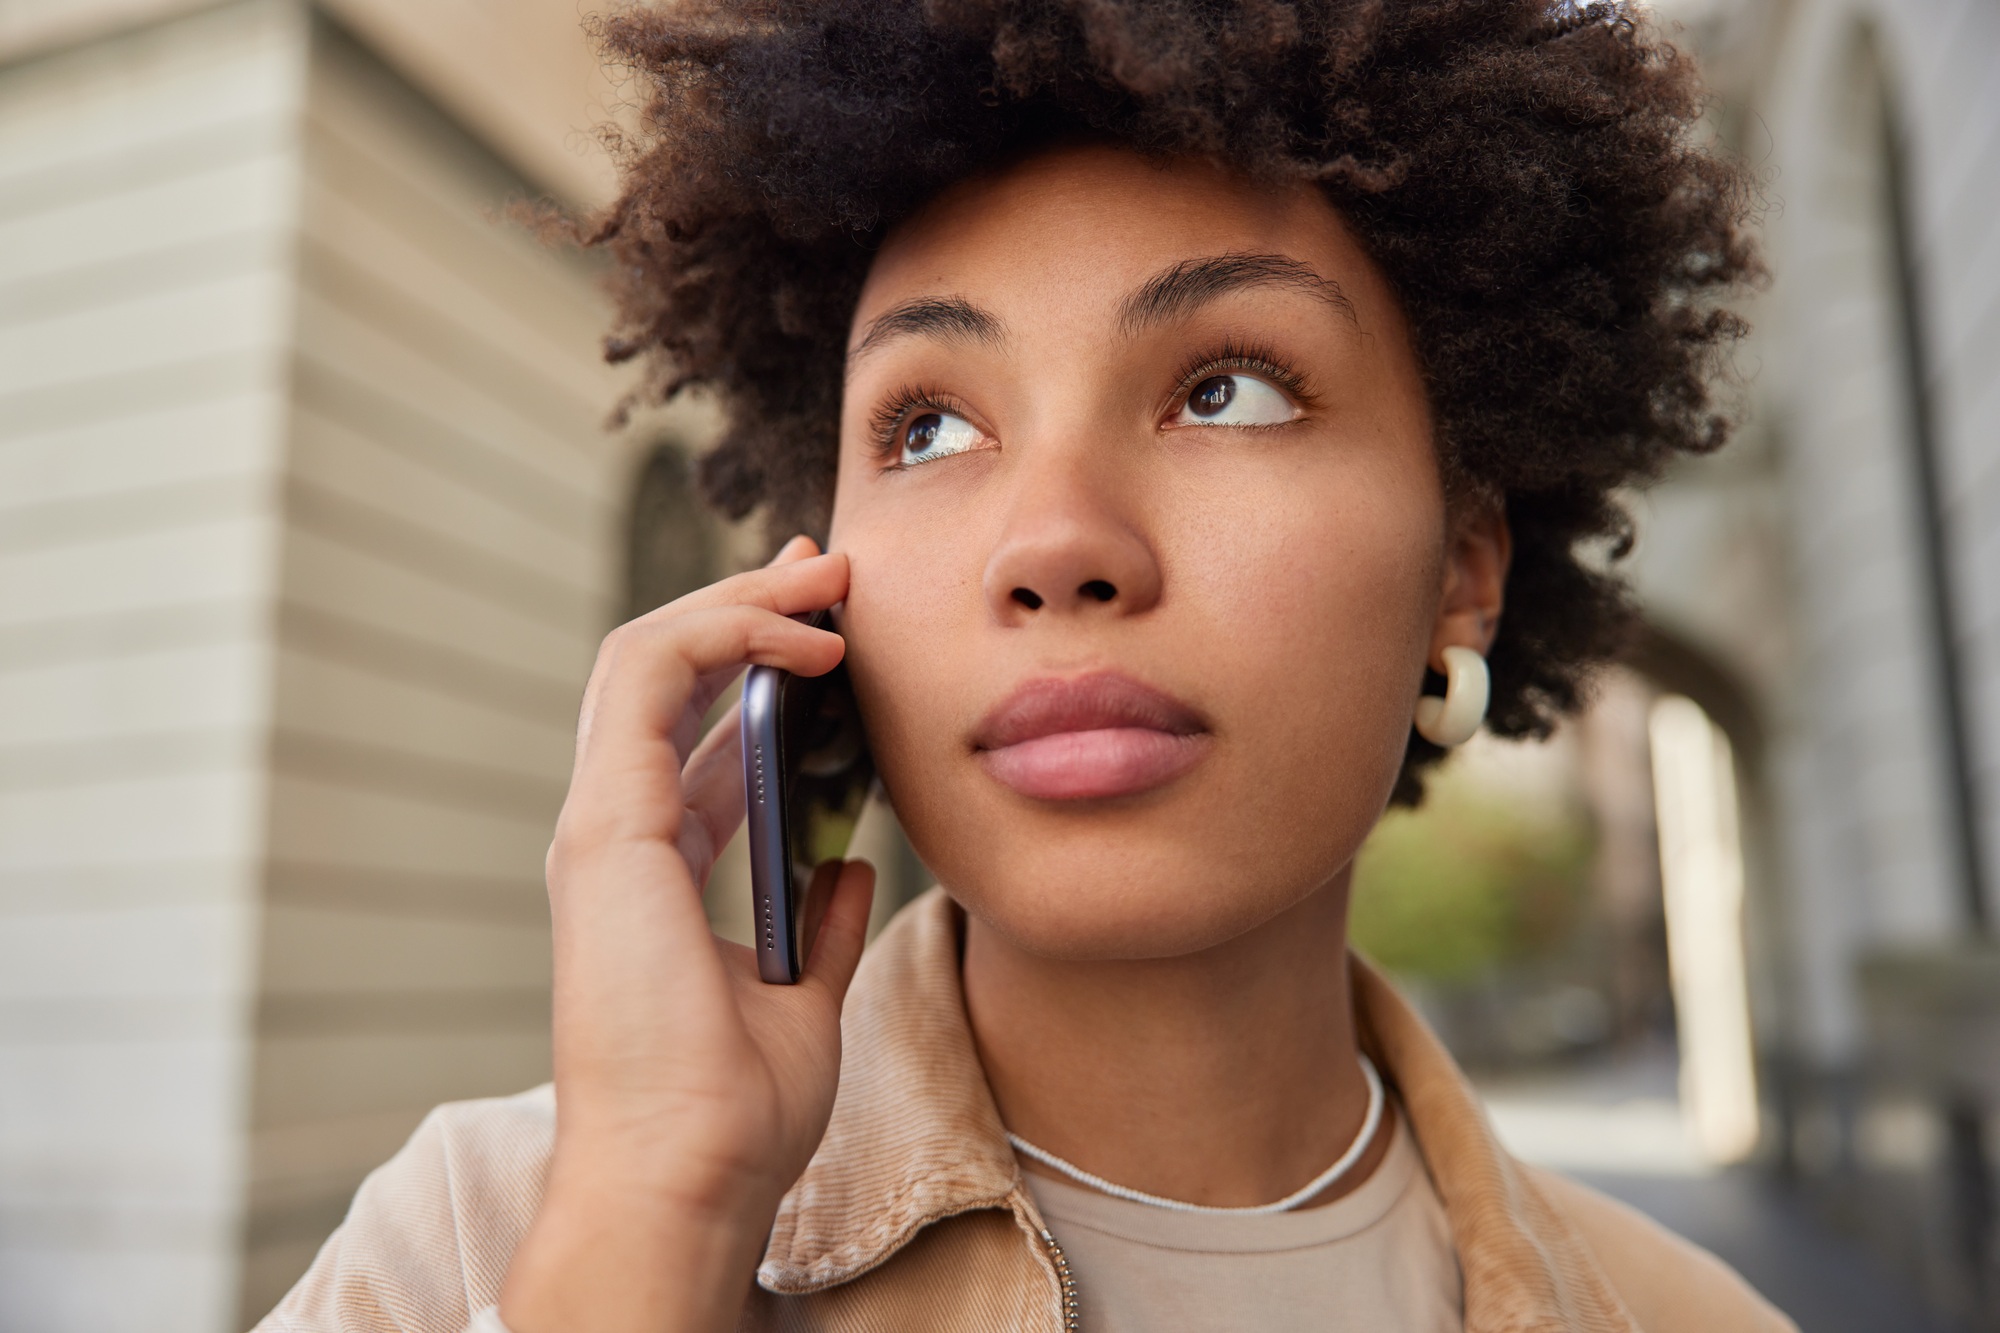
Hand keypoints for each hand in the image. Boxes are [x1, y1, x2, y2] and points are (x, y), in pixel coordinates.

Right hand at [500, 537, 875, 1332]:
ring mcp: (601, 825)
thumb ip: (819, 924)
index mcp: (652, 869)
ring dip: (736, 601)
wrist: (689, 1173)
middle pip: (665, 675)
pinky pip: (646, 678)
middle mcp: (616, 833)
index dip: (755, 667)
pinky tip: (805, 641)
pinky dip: (721, 635)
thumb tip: (851, 867)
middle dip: (745, 606)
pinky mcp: (605, 826)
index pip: (691, 731)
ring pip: (645, 655)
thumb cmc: (734, 1109)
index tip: (833, 628)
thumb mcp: (802, 995)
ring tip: (826, 578)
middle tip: (830, 569)